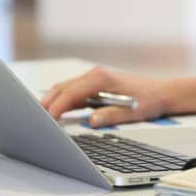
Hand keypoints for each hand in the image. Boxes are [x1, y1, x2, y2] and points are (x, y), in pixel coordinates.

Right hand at [41, 66, 177, 127]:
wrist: (162, 92)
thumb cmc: (149, 100)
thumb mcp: (133, 112)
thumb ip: (111, 116)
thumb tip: (91, 121)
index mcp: (102, 78)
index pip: (71, 93)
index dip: (56, 107)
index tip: (45, 120)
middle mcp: (96, 74)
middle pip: (63, 87)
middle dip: (47, 102)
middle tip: (32, 119)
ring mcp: (95, 78)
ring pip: (66, 88)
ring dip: (52, 100)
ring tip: (38, 117)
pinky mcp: (96, 84)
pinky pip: (73, 91)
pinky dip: (61, 99)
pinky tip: (55, 111)